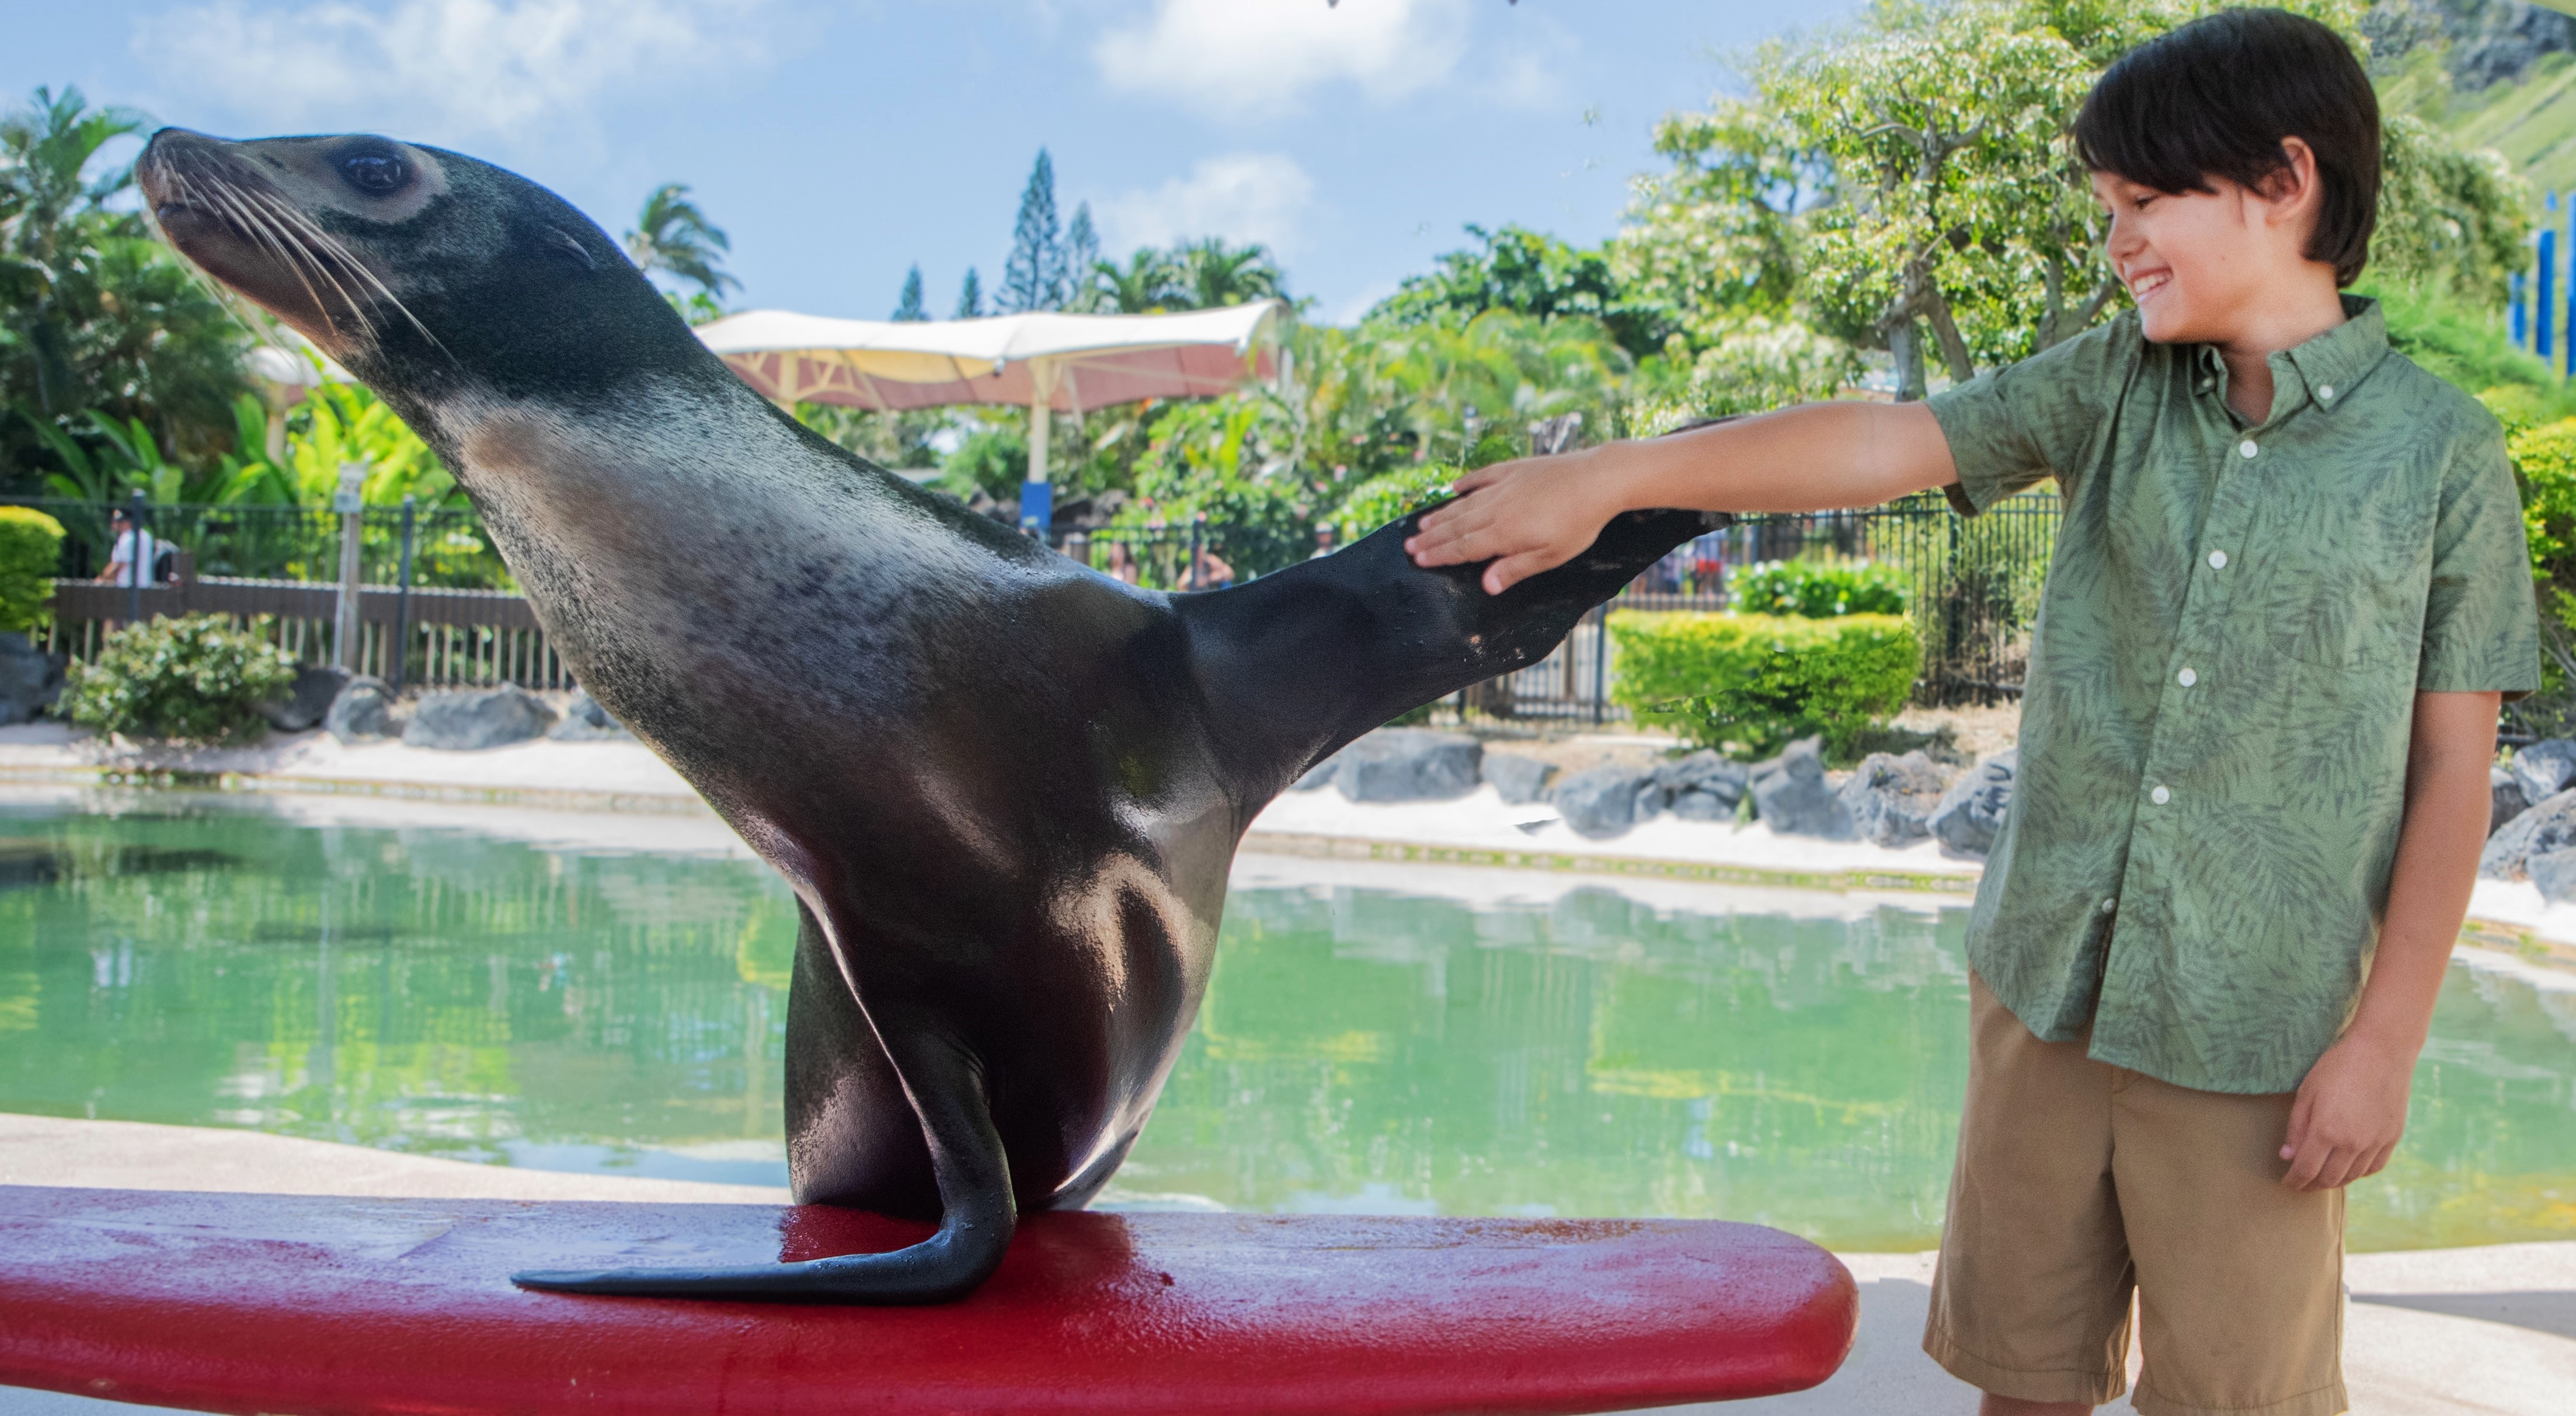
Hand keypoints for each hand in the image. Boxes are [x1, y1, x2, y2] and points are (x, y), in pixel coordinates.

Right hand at [1403, 449, 1634, 594]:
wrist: (1598, 479)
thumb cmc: (1579, 523)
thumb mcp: (1551, 555)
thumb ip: (1516, 568)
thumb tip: (1486, 585)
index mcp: (1505, 533)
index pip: (1464, 547)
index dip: (1440, 554)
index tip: (1419, 559)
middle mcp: (1497, 508)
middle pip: (1457, 526)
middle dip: (1432, 538)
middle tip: (1409, 545)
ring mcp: (1504, 486)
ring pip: (1465, 504)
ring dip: (1441, 515)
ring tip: (1422, 523)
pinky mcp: (1515, 470)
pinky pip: (1483, 477)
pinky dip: (1467, 483)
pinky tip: (1454, 488)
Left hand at [2279, 1031, 2414, 1191]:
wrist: (2382, 1051)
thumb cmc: (2338, 1066)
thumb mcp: (2306, 1093)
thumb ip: (2296, 1128)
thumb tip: (2287, 1157)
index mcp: (2326, 1131)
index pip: (2306, 1170)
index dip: (2294, 1181)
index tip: (2286, 1183)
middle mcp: (2353, 1143)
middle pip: (2329, 1178)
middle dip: (2311, 1185)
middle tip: (2301, 1183)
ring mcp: (2376, 1142)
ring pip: (2352, 1176)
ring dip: (2334, 1181)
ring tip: (2322, 1177)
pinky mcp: (2392, 1137)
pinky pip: (2374, 1167)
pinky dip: (2359, 1173)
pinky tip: (2349, 1169)